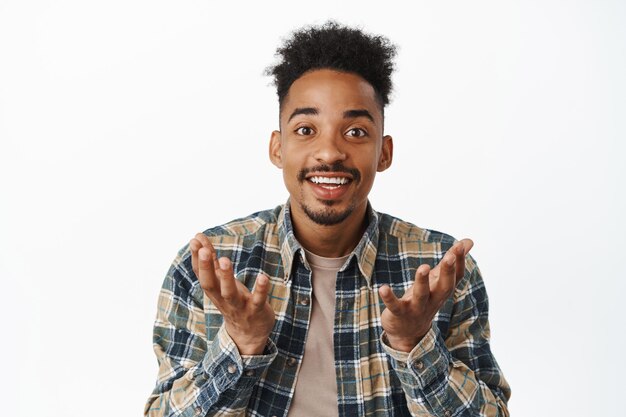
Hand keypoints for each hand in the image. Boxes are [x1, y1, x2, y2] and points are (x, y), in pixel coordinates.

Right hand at [190, 234, 274, 354]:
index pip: (201, 274)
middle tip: (204, 250)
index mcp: (214, 291)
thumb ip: (212, 261)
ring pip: (229, 293)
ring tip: (225, 260)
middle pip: (210, 285)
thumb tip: (198, 238)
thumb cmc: (234, 301)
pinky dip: (260, 290)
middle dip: (206, 268)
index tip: (194, 240)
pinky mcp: (256, 311)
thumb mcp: (221, 282)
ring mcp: (239, 306)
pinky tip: (263, 277)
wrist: (249, 335)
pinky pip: (257, 300)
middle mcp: (222, 299)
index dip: (196, 258)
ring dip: (226, 278)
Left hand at [378, 239, 473, 351]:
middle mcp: (433, 300)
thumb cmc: (425, 299)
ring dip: (422, 281)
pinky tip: (383, 288)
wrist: (408, 333)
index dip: (459, 262)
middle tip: (450, 256)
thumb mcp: (438, 280)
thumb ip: (451, 262)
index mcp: (442, 291)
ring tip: (423, 267)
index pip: (456, 277)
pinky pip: (395, 306)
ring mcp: (416, 308)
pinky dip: (389, 298)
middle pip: (444, 287)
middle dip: (448, 272)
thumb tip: (469, 241)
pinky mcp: (399, 314)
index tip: (460, 245)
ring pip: (421, 295)